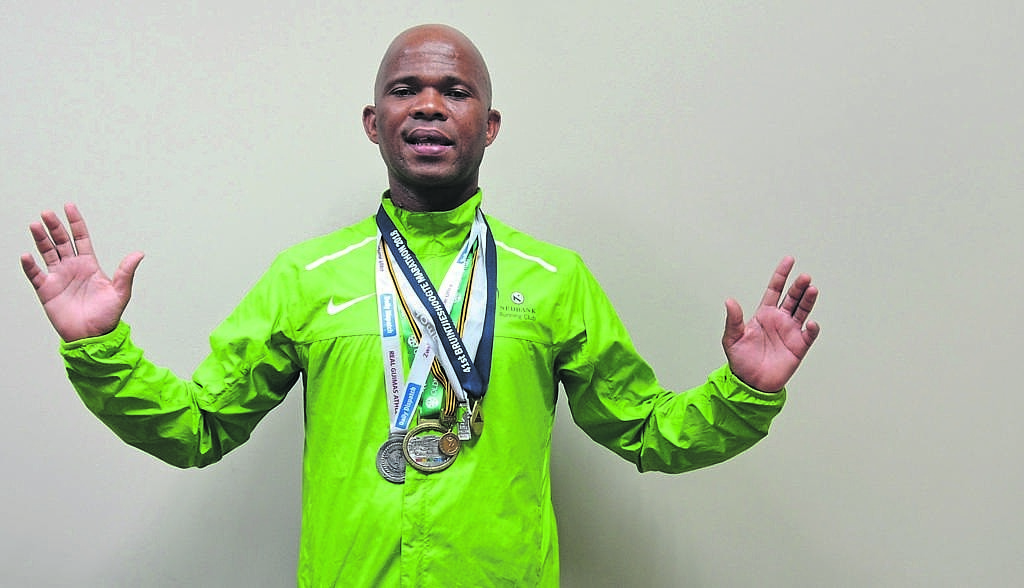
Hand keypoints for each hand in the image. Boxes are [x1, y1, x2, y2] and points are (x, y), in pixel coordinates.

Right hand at [21, 204, 143, 341]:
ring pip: (47, 253)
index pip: (81, 238)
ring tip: (36, 226)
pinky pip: (35, 275)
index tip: (69, 206)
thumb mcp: (120, 292)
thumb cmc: (108, 316)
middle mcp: (72, 267)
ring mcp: (58, 277)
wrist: (93, 336)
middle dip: (55, 227)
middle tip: (48, 213)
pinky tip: (26, 256)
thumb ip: (126, 272)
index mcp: (89, 264)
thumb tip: (139, 253)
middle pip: (61, 241)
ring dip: (41, 240)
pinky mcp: (46, 290)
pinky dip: (30, 266)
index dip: (75, 222)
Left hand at [722, 256, 819, 391]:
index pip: (775, 290)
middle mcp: (779, 320)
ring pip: (803, 311)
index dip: (782, 275)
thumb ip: (733, 320)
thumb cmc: (740, 360)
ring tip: (812, 289)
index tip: (789, 260)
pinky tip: (810, 323)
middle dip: (798, 286)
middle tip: (804, 277)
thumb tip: (729, 300)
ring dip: (808, 300)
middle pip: (792, 298)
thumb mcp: (732, 338)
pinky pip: (808, 335)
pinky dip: (811, 328)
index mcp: (764, 314)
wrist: (750, 383)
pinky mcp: (798, 346)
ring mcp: (790, 332)